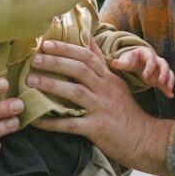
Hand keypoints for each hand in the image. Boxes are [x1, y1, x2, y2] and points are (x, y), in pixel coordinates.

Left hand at [28, 39, 173, 174]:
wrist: (144, 139)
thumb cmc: (126, 111)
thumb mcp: (116, 83)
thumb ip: (100, 61)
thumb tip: (86, 36)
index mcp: (108, 78)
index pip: (87, 56)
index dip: (66, 48)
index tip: (46, 44)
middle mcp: (106, 90)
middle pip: (80, 69)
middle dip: (56, 62)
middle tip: (34, 60)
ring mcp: (102, 109)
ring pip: (75, 92)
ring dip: (51, 85)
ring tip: (31, 81)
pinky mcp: (98, 128)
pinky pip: (71, 124)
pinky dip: (52, 122)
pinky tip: (35, 120)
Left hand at [110, 46, 174, 97]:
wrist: (135, 62)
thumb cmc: (130, 60)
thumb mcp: (125, 60)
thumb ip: (120, 62)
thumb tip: (114, 63)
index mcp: (147, 54)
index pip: (151, 59)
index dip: (150, 67)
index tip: (145, 76)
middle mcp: (156, 60)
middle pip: (164, 64)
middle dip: (163, 73)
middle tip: (160, 82)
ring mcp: (160, 69)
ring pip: (169, 72)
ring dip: (169, 80)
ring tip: (168, 89)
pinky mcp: (160, 77)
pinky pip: (167, 82)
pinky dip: (168, 88)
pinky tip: (170, 95)